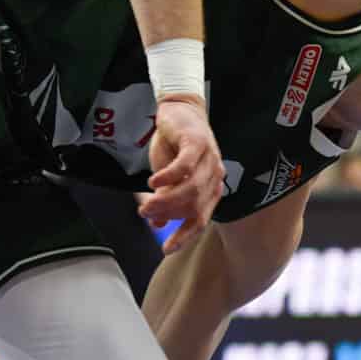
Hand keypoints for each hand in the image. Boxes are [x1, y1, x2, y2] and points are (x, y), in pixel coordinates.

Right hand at [140, 98, 224, 254]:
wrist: (179, 110)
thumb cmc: (174, 145)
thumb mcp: (167, 177)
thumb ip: (165, 199)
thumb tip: (156, 223)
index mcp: (210, 188)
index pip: (200, 219)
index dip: (184, 236)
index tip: (166, 250)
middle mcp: (214, 176)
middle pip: (194, 206)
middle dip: (168, 214)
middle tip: (145, 214)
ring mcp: (209, 159)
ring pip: (190, 189)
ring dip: (166, 200)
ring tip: (146, 203)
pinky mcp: (197, 143)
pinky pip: (185, 166)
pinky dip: (169, 177)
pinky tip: (153, 181)